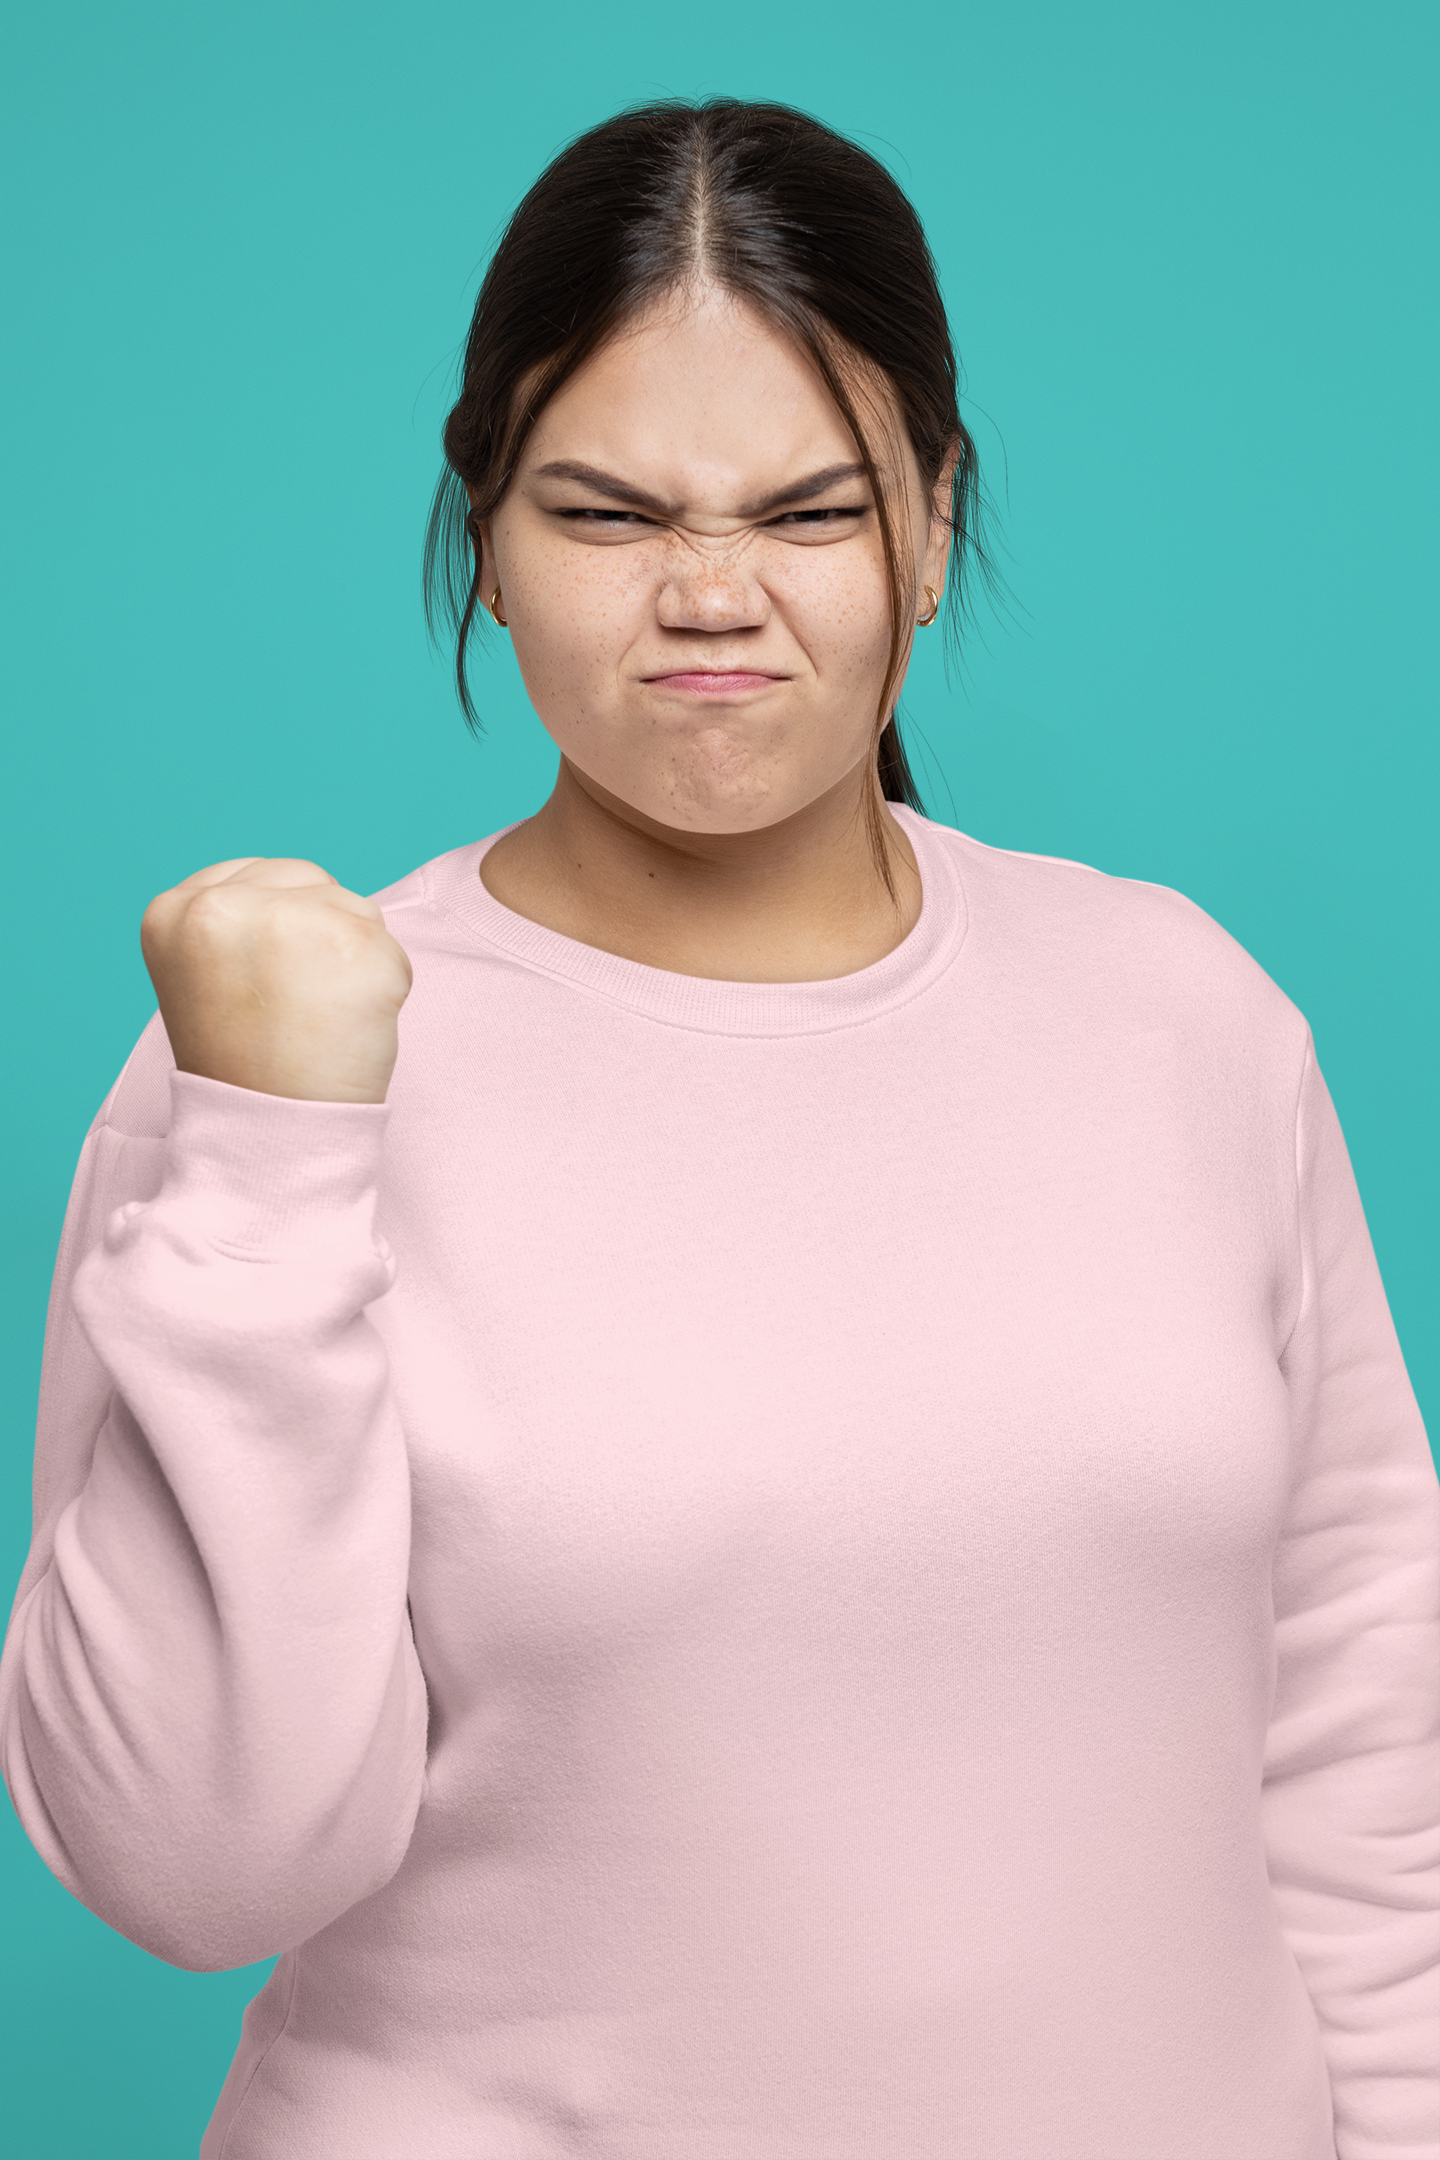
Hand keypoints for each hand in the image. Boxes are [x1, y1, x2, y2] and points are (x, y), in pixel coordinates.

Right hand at [140, 858, 412, 1102]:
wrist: (271, 1139)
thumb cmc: (244, 1066)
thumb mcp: (204, 976)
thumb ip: (238, 921)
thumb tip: (304, 887)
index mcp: (173, 910)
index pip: (262, 877)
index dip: (278, 930)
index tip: (265, 985)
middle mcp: (223, 905)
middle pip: (311, 883)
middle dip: (318, 935)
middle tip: (293, 1008)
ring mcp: (291, 921)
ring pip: (357, 910)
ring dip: (353, 961)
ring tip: (315, 1019)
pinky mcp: (356, 945)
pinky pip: (393, 951)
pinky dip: (386, 989)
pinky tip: (348, 1029)